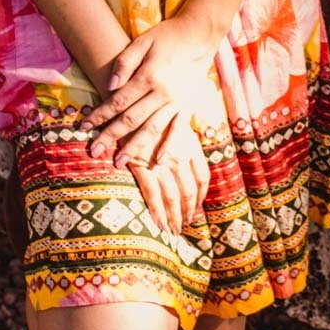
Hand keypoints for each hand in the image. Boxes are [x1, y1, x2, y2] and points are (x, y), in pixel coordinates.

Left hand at [88, 19, 215, 166]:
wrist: (201, 35)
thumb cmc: (168, 36)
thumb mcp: (143, 41)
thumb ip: (124, 62)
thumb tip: (109, 86)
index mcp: (148, 76)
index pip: (118, 102)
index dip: (100, 115)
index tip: (84, 127)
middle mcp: (162, 93)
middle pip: (131, 120)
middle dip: (110, 136)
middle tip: (94, 152)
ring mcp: (177, 102)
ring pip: (151, 129)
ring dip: (134, 147)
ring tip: (119, 162)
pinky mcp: (188, 106)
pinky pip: (177, 130)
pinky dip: (168, 147)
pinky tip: (158, 162)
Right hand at [126, 111, 209, 237]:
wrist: (128, 97)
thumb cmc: (149, 110)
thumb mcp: (174, 122)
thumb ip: (182, 142)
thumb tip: (185, 164)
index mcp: (190, 145)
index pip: (202, 177)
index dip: (200, 197)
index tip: (195, 210)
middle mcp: (180, 154)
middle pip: (189, 191)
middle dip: (186, 213)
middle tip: (183, 228)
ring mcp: (161, 160)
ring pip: (173, 196)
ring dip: (173, 217)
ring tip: (172, 231)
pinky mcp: (141, 163)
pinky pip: (152, 193)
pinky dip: (156, 211)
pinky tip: (157, 223)